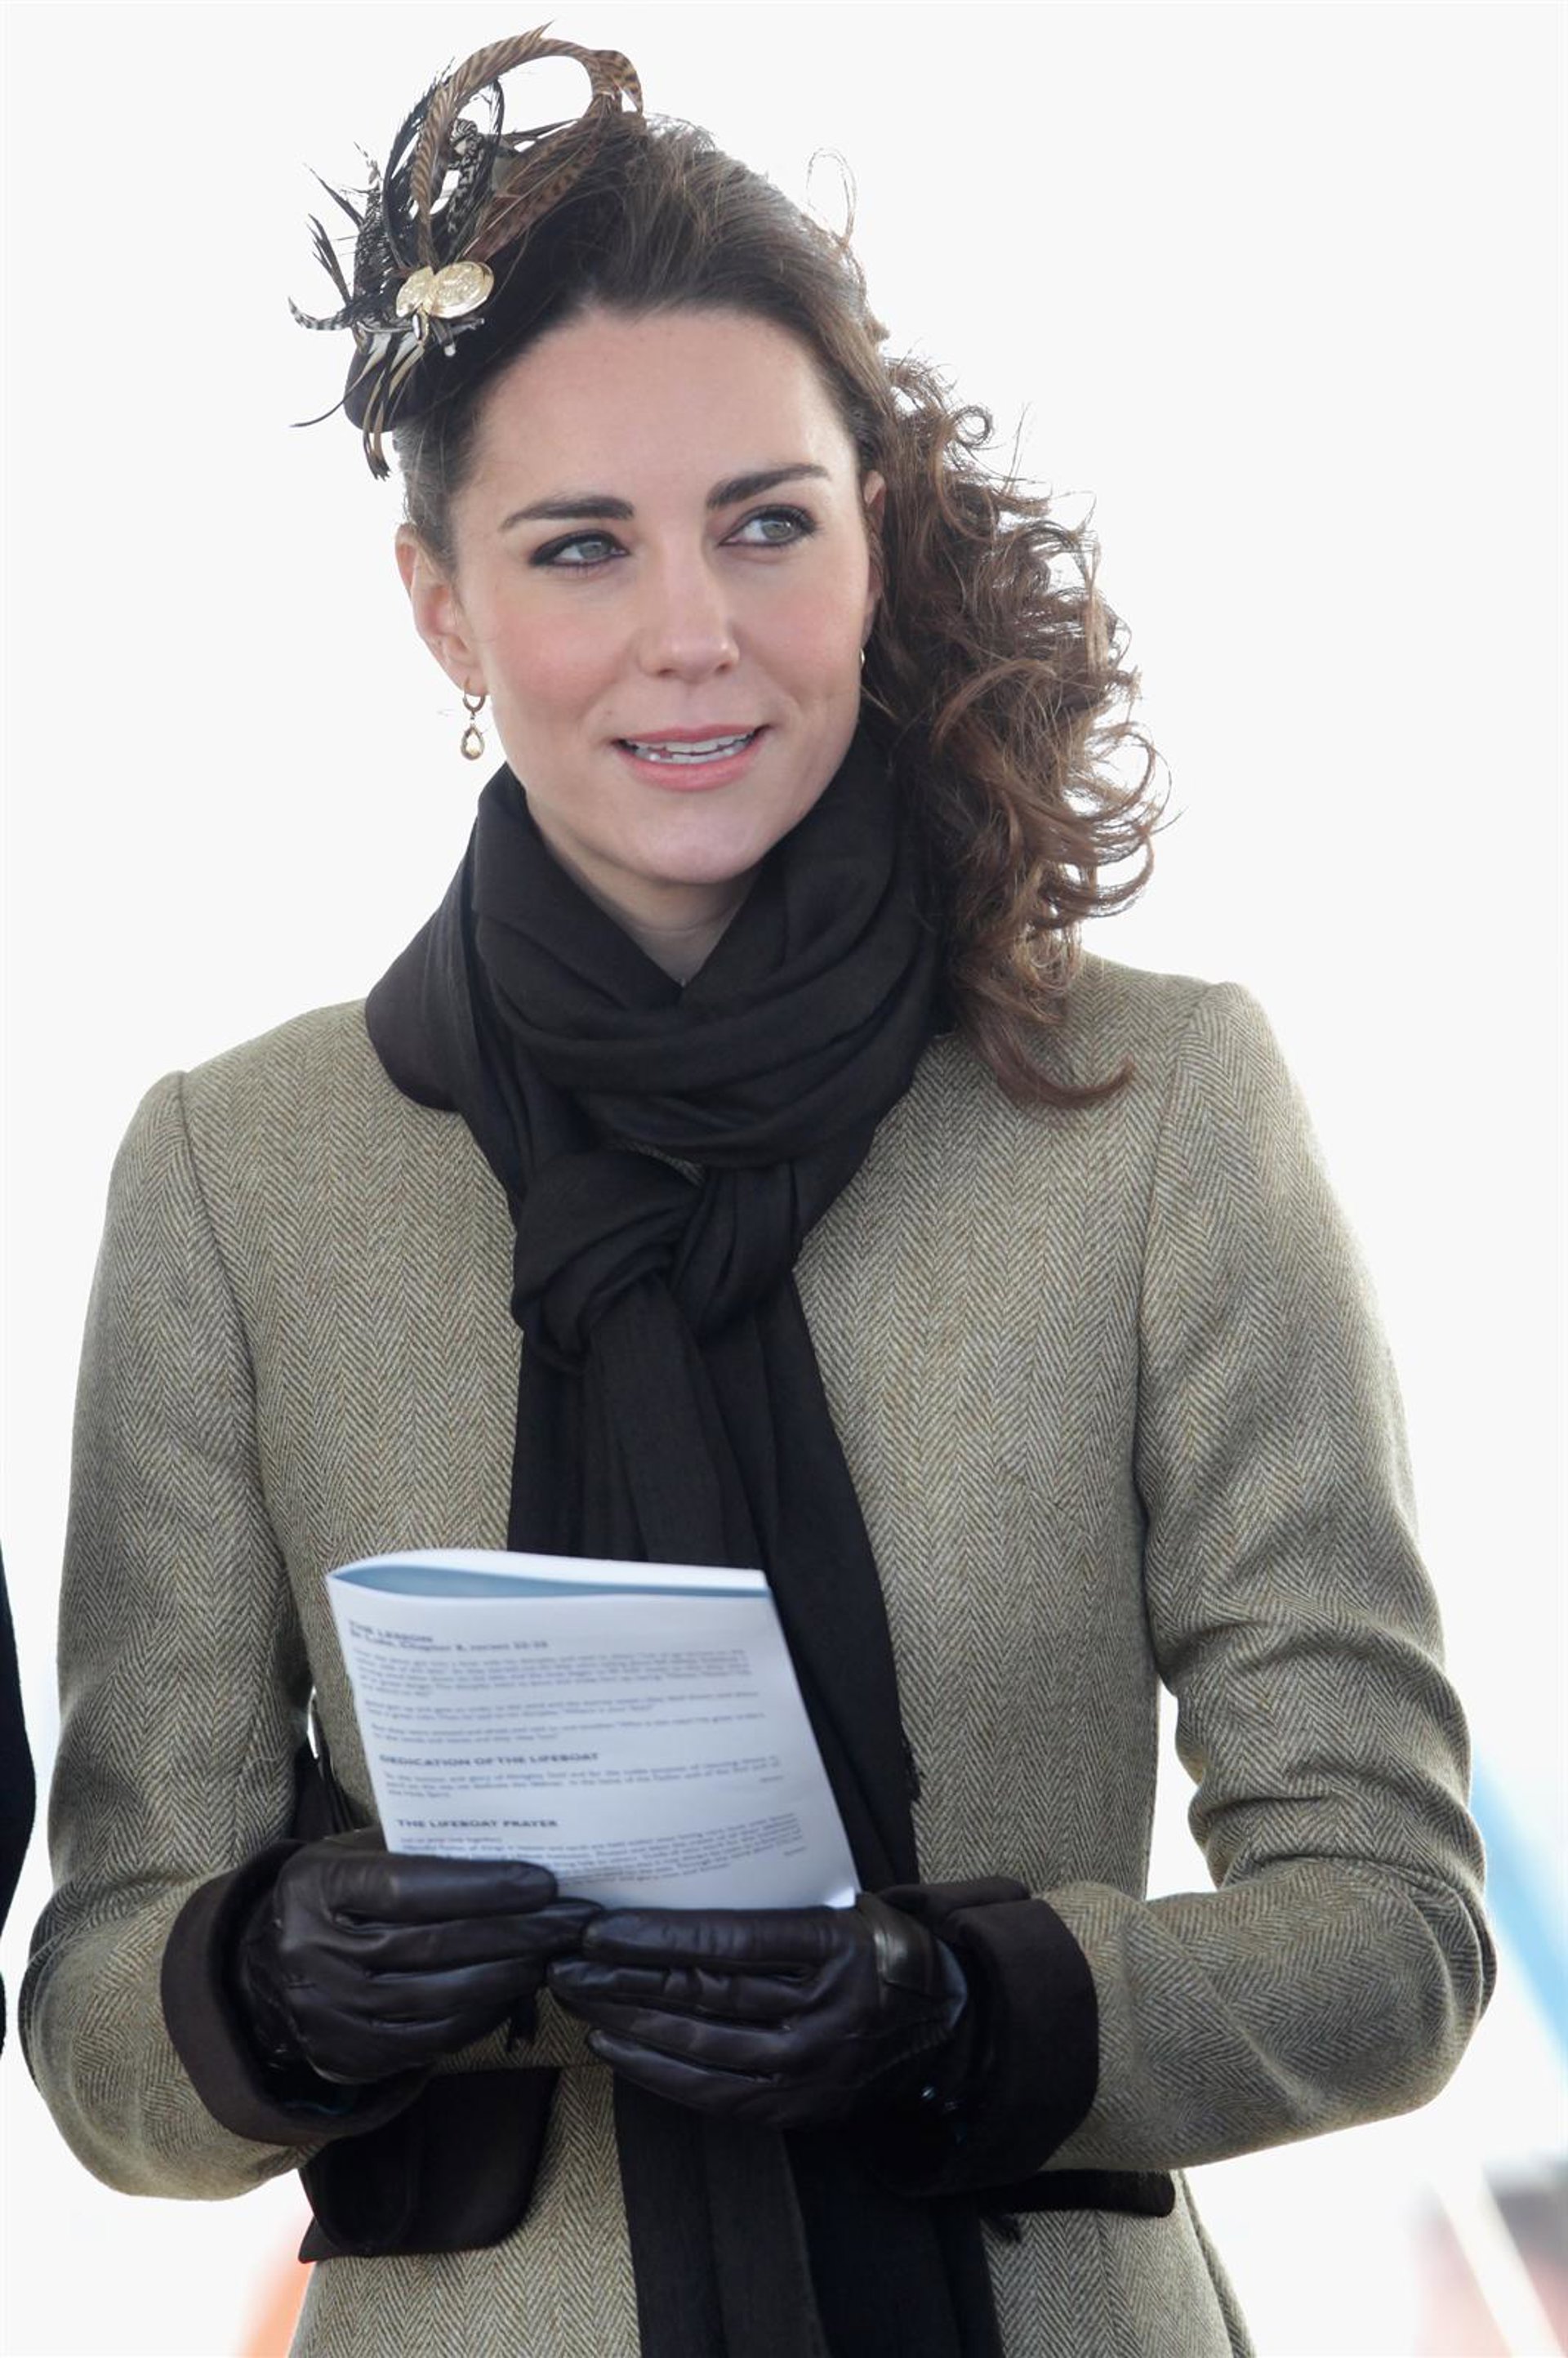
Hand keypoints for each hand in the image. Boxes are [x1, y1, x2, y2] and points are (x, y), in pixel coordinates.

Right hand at [233, 1830, 597, 2084]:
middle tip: (576, 1919)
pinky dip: (483, 2013)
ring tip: (557, 1952)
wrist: (258, 1976)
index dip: (481, 1886)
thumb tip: (510, 1842)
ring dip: (511, 1974)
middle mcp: (315, 1953)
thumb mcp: (353, 1857)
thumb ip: (414, 1850)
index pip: (410, 1887)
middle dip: (517, 1932)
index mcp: (316, 1888)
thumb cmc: (330, 1899)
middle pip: (434, 1945)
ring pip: (440, 1997)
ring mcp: (331, 2013)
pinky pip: (433, 2038)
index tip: (543, 1881)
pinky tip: (517, 1988)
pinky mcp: (351, 2057)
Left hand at [547, 1893, 967, 2127]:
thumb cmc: (880, 1948)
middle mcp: (822, 2010)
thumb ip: (777, 1903)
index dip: (658, 1936)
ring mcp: (810, 2066)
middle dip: (624, 1978)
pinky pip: (715, 2094)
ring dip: (630, 2023)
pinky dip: (660, 2073)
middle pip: (704, 1993)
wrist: (948, 2025)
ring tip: (578, 2000)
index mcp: (833, 1946)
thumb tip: (681, 1876)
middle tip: (566, 1961)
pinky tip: (617, 2050)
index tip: (599, 1928)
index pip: (728, 1940)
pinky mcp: (798, 2108)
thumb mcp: (845, 1904)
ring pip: (702, 2045)